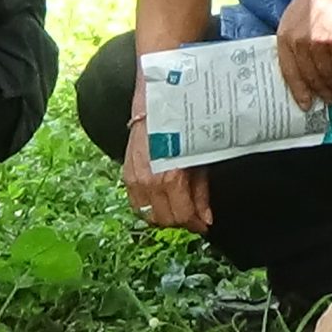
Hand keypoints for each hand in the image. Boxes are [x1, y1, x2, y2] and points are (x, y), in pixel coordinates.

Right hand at [123, 114, 211, 232]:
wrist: (156, 106)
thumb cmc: (182, 128)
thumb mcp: (200, 160)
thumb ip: (201, 193)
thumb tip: (206, 217)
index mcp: (170, 179)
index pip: (182, 216)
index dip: (196, 224)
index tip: (204, 224)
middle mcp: (149, 183)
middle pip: (165, 220)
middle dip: (182, 221)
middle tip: (194, 216)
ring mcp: (135, 180)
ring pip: (149, 216)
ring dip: (164, 216)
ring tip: (178, 208)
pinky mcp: (126, 176)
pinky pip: (136, 204)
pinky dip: (149, 207)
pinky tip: (161, 200)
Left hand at [276, 0, 331, 108]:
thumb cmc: (323, 0)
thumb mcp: (298, 15)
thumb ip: (294, 39)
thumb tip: (300, 69)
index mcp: (285, 34)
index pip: (289, 70)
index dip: (298, 90)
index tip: (305, 104)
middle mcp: (298, 40)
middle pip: (310, 76)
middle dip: (321, 91)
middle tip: (330, 100)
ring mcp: (317, 41)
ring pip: (327, 75)